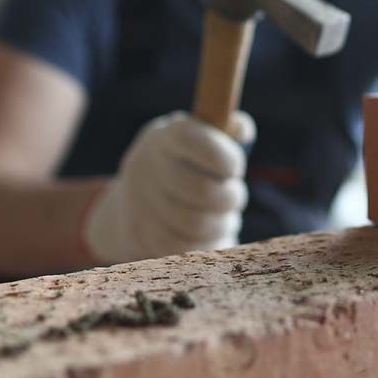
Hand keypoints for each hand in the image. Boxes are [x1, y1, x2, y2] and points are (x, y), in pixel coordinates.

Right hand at [81, 110, 254, 263]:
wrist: (134, 200)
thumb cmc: (184, 163)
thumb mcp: (197, 138)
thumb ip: (225, 130)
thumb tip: (242, 130)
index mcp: (164, 138)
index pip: (190, 139)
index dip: (223, 156)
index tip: (235, 168)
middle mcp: (146, 168)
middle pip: (201, 190)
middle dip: (230, 197)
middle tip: (234, 196)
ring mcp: (140, 205)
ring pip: (196, 224)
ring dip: (222, 223)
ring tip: (225, 217)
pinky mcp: (142, 237)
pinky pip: (184, 248)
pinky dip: (206, 243)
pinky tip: (211, 234)